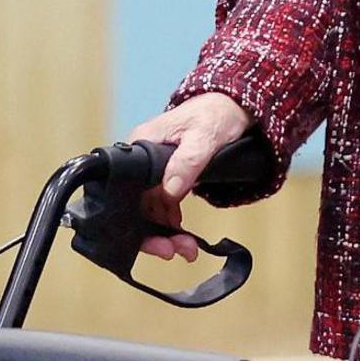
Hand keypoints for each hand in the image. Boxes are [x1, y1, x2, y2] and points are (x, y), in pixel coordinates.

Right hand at [120, 92, 253, 262]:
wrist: (232, 108)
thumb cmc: (215, 116)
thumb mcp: (204, 137)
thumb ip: (187, 162)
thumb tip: (170, 191)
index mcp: (140, 145)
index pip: (126, 190)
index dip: (137, 221)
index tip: (157, 242)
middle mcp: (140, 160)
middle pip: (136, 206)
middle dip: (154, 234)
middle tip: (176, 252)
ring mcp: (153, 171)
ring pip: (150, 211)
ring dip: (166, 234)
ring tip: (188, 250)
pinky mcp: (166, 178)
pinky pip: (162, 208)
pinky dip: (172, 226)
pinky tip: (185, 238)